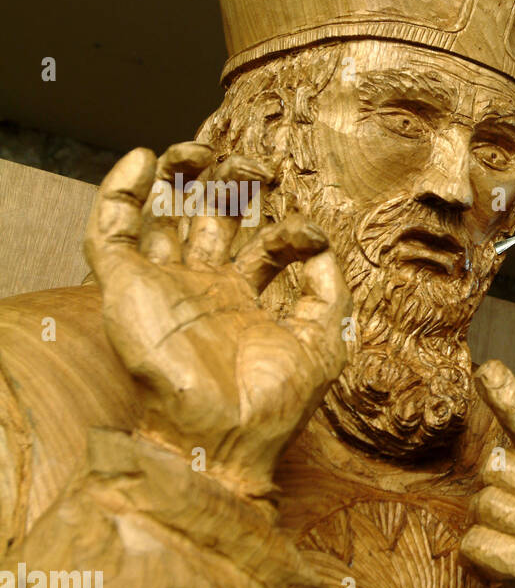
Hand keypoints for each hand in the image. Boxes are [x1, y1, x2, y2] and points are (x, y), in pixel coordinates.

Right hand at [85, 143, 351, 495]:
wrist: (225, 438)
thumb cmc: (276, 402)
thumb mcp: (326, 340)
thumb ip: (332, 289)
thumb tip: (324, 241)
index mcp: (249, 301)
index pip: (267, 246)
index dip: (289, 230)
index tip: (310, 232)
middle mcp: (206, 288)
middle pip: (213, 220)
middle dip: (230, 187)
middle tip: (251, 163)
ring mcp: (166, 286)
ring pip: (163, 216)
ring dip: (179, 179)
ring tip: (199, 149)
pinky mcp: (127, 288)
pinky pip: (111, 231)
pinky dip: (120, 191)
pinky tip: (144, 158)